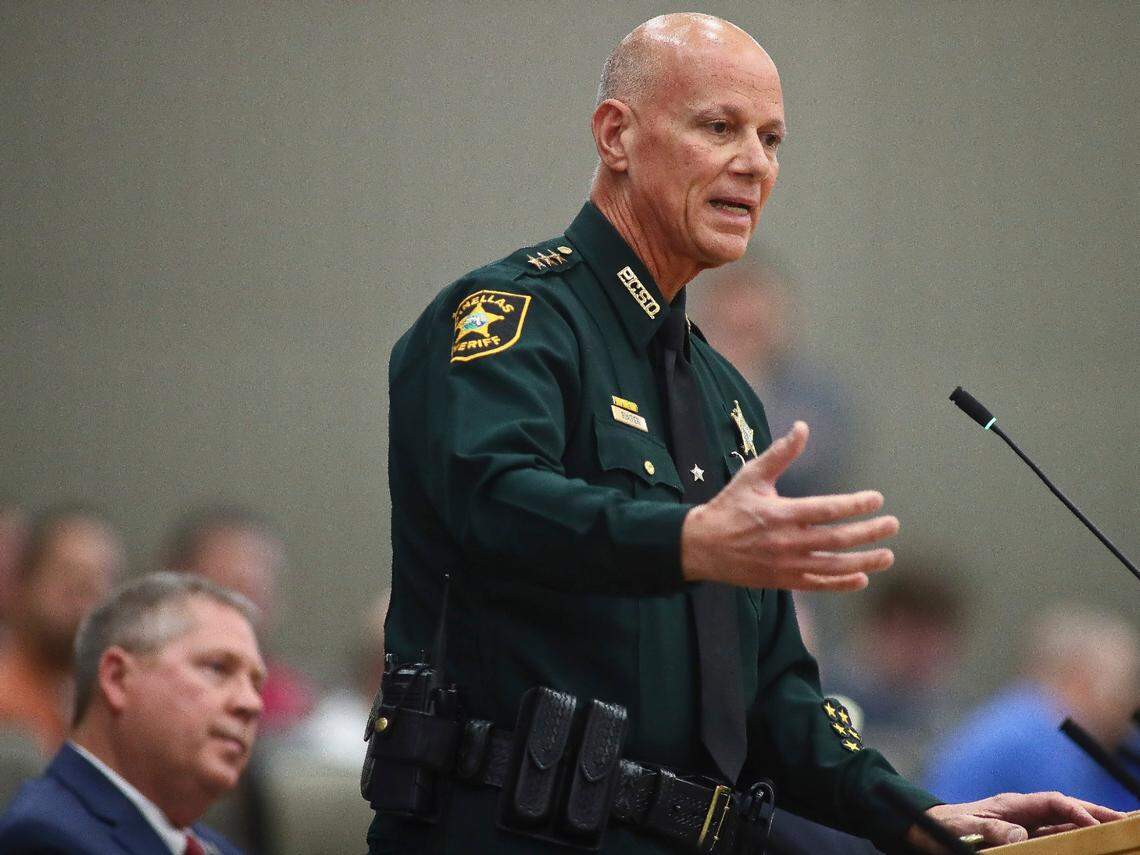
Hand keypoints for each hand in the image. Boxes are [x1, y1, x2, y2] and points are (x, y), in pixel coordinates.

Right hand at [680, 421, 898, 590]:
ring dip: (864, 562)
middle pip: (837, 539)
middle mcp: (786, 542)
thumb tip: (802, 427)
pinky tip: (860, 577)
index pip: (827, 510)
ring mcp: (786, 565)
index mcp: (780, 514)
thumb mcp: (751, 477)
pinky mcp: (783, 581)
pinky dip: (840, 583)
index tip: (877, 499)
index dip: (855, 504)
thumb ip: (780, 454)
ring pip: (833, 566)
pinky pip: (817, 584)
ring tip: (887, 555)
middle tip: (892, 525)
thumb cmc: (728, 506)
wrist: (702, 547)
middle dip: (868, 532)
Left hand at [908, 793, 1126, 851]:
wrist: (926, 830)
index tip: (1094, 824)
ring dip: (1087, 829)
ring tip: (1116, 833)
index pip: (1052, 802)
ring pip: (1063, 826)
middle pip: (1065, 811)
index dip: (1076, 811)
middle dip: (1095, 814)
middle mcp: (1022, 813)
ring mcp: (1024, 826)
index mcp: (1012, 803)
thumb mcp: (966, 829)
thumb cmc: (945, 827)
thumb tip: (1020, 836)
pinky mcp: (1021, 840)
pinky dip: (1071, 842)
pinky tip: (1087, 847)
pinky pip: (1052, 839)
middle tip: (1124, 822)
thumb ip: (992, 830)